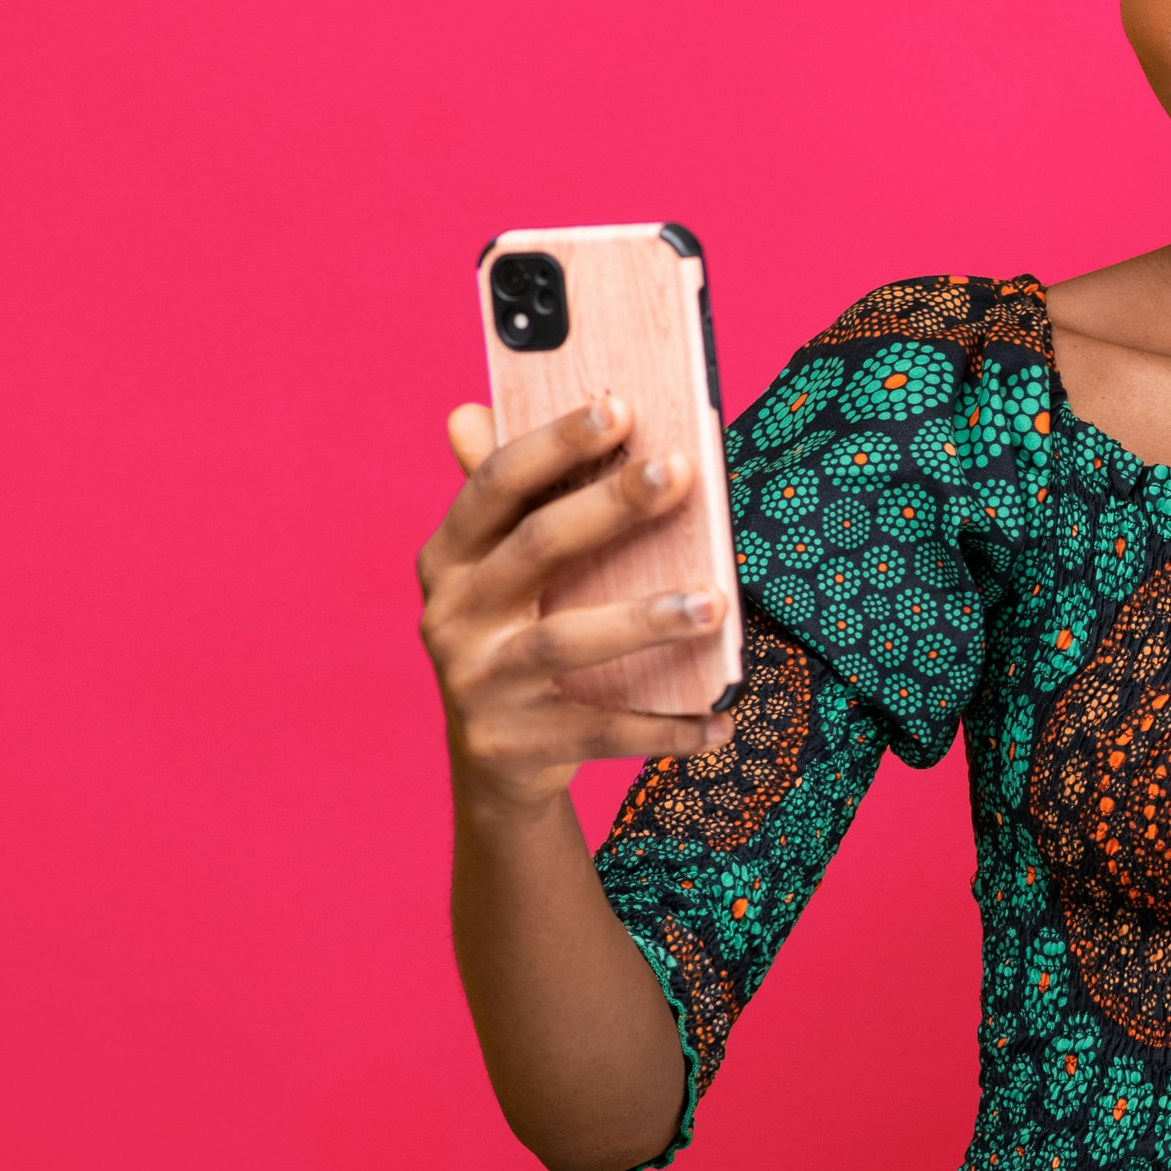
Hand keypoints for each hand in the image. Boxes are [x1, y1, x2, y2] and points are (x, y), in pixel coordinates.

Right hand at [416, 394, 731, 818]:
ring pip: (567, 642)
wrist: (496, 764)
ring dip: (645, 620)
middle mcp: (451, 618)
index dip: (553, 444)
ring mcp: (479, 685)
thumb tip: (469, 411)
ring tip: (716, 603)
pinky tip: (721, 720)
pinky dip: (665, 727)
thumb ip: (503, 499)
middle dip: (610, 506)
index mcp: (449, 560)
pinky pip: (604, 730)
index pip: (495, 487)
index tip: (619, 406)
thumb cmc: (515, 635)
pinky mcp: (516, 746)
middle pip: (537, 548)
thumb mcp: (498, 572)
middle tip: (679, 471)